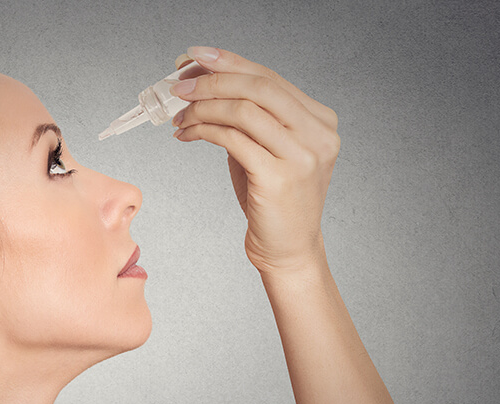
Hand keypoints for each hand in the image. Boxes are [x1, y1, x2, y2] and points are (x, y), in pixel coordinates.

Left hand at [172, 47, 339, 274]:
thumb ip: (246, 117)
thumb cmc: (272, 200)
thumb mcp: (265, 150)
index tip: (195, 58)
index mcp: (320, 120)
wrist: (287, 249)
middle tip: (178, 85)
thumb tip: (201, 80)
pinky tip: (187, 135)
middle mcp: (318, 134)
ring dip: (202, 108)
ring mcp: (302, 156)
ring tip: (179, 117)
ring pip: (243, 110)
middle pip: (258, 87)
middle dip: (212, 80)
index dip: (229, 62)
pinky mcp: (278, 177)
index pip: (270, 78)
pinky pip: (232, 139)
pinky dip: (203, 131)